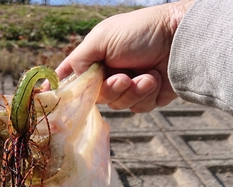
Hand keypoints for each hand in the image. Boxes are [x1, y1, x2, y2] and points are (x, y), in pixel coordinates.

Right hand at [56, 0, 194, 111]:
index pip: (74, 75)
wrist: (181, 40)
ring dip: (132, 92)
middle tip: (123, 78)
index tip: (51, 97)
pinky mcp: (147, 96)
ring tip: (146, 77)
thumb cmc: (141, 33)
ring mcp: (129, 85)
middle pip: (98, 97)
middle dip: (111, 90)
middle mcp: (111, 72)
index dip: (64, 87)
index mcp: (97, 56)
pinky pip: (137, 108)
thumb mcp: (103, 38)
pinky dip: (146, 95)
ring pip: (118, 105)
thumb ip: (80, 59)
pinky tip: (155, 79)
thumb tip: (68, 78)